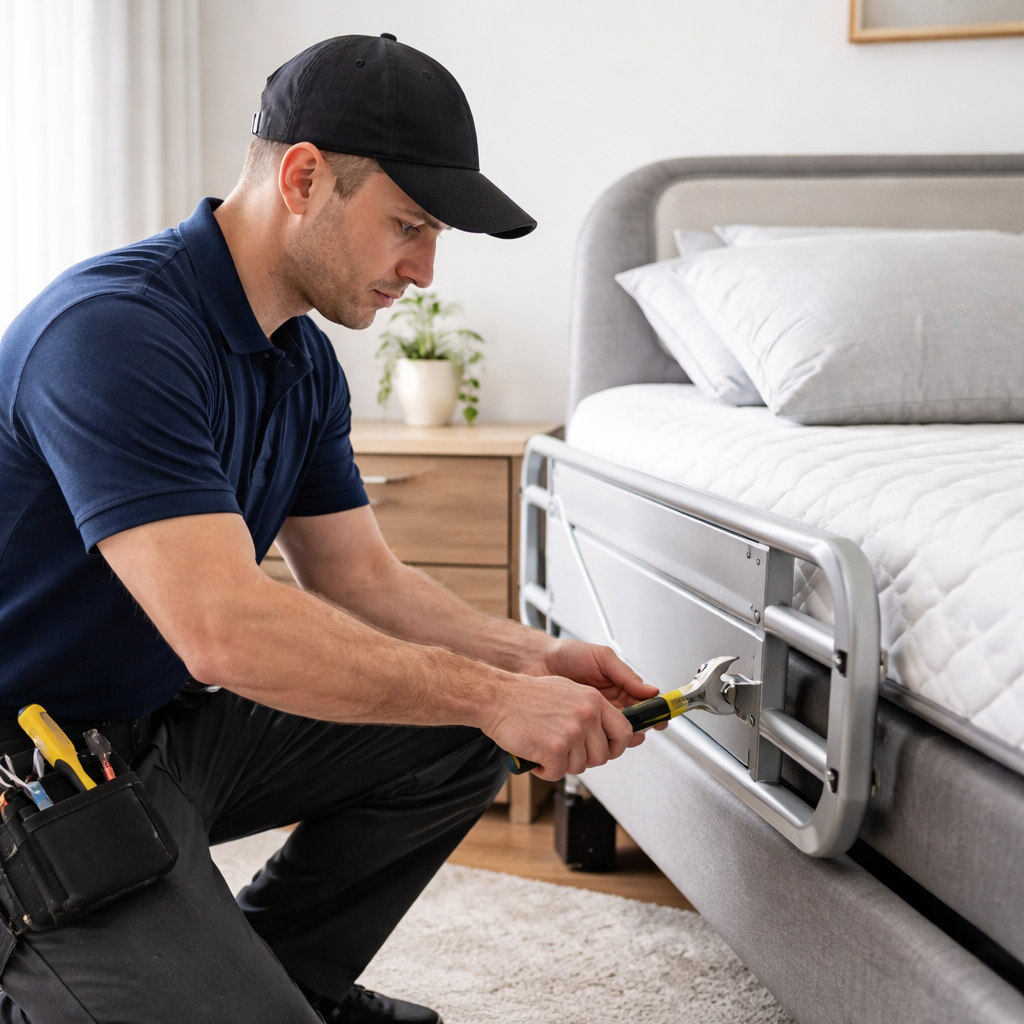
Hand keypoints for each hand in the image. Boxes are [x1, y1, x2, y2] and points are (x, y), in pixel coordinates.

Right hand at [482, 672, 636, 781]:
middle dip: (583, 759)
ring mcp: (572, 732)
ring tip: (544, 747)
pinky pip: (557, 773)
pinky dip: (544, 770)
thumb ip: (590, 709)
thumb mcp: (568, 691)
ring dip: (561, 764)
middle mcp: (587, 715)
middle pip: (602, 756)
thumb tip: (608, 729)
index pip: (624, 731)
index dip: (617, 747)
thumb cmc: (526, 695)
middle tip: (564, 751)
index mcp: (593, 700)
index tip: (608, 751)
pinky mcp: (555, 749)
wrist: (497, 697)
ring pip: (579, 767)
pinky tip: (534, 755)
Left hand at [519, 638, 668, 736]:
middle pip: (630, 725)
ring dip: (615, 741)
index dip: (651, 715)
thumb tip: (650, 690)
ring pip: (612, 736)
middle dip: (634, 732)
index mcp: (618, 687)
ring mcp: (592, 717)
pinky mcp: (576, 727)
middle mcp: (607, 704)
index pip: (642, 705)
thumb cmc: (566, 654)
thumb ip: (625, 674)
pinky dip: (595, 745)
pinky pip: (590, 741)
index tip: (658, 722)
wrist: (535, 661)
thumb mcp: (601, 657)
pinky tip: (594, 742)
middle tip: (634, 734)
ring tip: (614, 739)